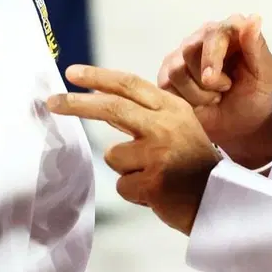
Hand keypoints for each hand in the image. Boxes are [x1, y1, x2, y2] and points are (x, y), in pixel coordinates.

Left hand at [47, 65, 222, 235]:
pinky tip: (157, 191)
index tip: (72, 73)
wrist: (220, 199)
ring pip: (114, 156)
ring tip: (152, 175)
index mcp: (172, 107)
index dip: (98, 77)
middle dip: (77, 104)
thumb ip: (143, 113)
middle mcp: (165, 125)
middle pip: (112, 108)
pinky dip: (134, 191)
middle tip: (51, 102)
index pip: (129, 84)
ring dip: (126, 169)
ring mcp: (159, 153)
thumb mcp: (177, 126)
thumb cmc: (191, 162)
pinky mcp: (153, 182)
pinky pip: (122, 185)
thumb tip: (98, 99)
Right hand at [158, 14, 271, 168]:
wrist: (240, 124)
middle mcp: (203, 36)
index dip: (213, 56)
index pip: (215, 31)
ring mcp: (182, 54)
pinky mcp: (168, 73)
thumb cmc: (255, 95)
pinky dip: (187, 99)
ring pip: (178, 69)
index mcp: (229, 30)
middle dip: (209, 80)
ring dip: (199, 92)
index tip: (217, 80)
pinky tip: (200, 101)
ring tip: (215, 96)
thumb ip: (258, 47)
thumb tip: (253, 18)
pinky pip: (168, 83)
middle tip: (225, 89)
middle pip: (191, 50)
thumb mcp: (266, 74)